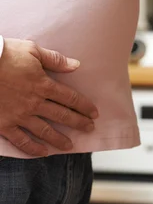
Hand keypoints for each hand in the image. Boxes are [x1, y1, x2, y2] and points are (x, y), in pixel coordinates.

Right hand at [0, 39, 98, 156]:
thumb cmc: (4, 54)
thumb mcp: (32, 50)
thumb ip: (55, 60)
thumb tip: (76, 65)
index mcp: (43, 84)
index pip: (70, 98)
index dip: (84, 106)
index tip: (94, 113)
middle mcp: (34, 102)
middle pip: (62, 116)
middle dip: (78, 123)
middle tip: (89, 129)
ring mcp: (19, 115)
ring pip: (44, 131)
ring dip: (59, 139)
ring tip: (70, 146)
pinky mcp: (4, 124)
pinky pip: (21, 140)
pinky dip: (33, 148)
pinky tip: (43, 153)